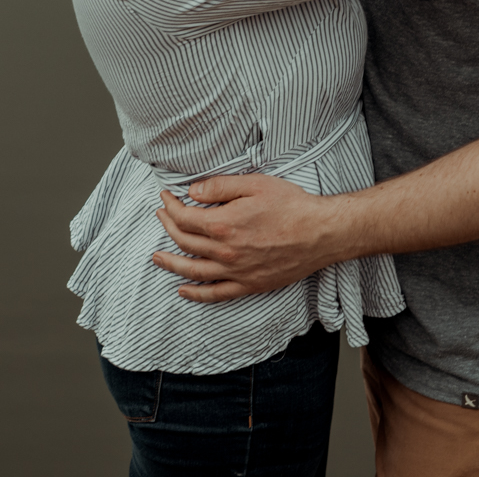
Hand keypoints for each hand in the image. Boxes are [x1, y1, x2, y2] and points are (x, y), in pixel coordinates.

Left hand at [151, 174, 341, 303]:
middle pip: (184, 241)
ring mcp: (236, 271)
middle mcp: (225, 251)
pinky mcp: (249, 285)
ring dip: (171, 264)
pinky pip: (216, 294)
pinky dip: (196, 294)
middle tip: (162, 216)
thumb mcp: (255, 184)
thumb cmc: (291, 205)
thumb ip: (220, 187)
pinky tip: (183, 290)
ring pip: (193, 270)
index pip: (184, 218)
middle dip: (168, 227)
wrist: (321, 233)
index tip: (165, 198)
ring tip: (157, 257)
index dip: (170, 207)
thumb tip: (192, 192)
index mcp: (224, 224)